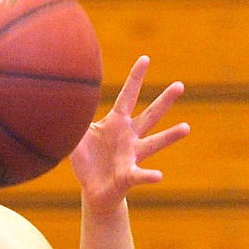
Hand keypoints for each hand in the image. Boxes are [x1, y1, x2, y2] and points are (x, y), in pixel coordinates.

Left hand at [70, 56, 189, 213]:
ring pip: (154, 143)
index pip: (127, 96)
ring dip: (170, 136)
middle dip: (164, 101)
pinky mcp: (129, 175)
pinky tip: (158, 176)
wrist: (93, 190)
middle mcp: (129, 136)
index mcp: (116, 123)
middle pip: (150, 115)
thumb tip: (61, 104)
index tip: (145, 58)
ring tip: (186, 128)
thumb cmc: (86, 161)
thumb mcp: (75, 138)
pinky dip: (149, 176)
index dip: (135, 78)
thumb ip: (72, 122)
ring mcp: (132, 155)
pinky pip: (140, 174)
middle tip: (180, 85)